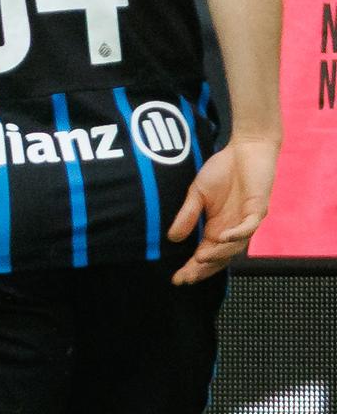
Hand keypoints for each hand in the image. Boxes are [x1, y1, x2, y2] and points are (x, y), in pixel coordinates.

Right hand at [168, 135, 277, 283]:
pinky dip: (236, 234)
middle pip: (219, 258)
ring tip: (200, 259)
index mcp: (217, 228)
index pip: (205, 254)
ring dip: (218, 254)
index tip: (176, 278)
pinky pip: (248, 227)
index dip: (192, 267)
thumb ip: (187, 215)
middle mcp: (232, 230)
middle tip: (186, 278)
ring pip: (235, 247)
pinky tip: (221, 237)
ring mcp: (246, 222)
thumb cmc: (222, 171)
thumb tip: (172, 238)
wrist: (245, 150)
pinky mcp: (257, 210)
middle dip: (202, 269)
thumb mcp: (197, 194)